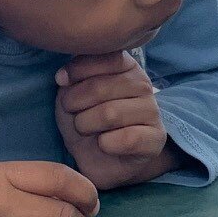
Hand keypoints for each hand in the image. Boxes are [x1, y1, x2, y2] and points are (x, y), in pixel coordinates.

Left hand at [55, 52, 177, 189]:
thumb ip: (71, 78)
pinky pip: (126, 139)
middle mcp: (143, 84)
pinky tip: (105, 145)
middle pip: (101, 88)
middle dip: (76, 103)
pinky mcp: (156, 138)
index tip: (61, 81)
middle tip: (73, 113)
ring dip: (87, 125)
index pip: (105, 57)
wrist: (100, 159)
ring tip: (86, 129)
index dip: (77, 70)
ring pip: (110, 114)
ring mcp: (152, 111)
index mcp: (126, 66)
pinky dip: (106, 144)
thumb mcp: (71, 94)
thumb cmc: (86, 120)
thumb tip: (63, 77)